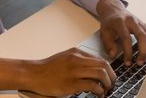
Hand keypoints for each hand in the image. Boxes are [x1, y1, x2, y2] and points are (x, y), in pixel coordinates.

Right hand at [0, 49, 114, 96]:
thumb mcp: (66, 58)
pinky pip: (92, 85)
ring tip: (106, 90)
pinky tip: (98, 94)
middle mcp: (77, 59)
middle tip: (111, 84)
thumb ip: (79, 60)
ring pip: (101, 74)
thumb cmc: (48, 68)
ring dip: (107, 84)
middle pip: (104, 65)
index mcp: (77, 52)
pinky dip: (99, 91)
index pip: (100, 59)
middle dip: (112, 76)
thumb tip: (94, 68)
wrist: (34, 74)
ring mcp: (74, 71)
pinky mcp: (71, 83)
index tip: (110, 77)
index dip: (109, 70)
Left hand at [96, 0, 145, 66]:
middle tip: (140, 63)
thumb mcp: (104, 33)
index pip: (127, 38)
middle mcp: (131, 20)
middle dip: (143, 51)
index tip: (127, 62)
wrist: (114, 10)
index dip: (128, 52)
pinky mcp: (144, 24)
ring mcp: (139, 21)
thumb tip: (113, 55)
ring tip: (144, 59)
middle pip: (142, 36)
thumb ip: (108, 45)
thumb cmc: (109, 23)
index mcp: (120, 22)